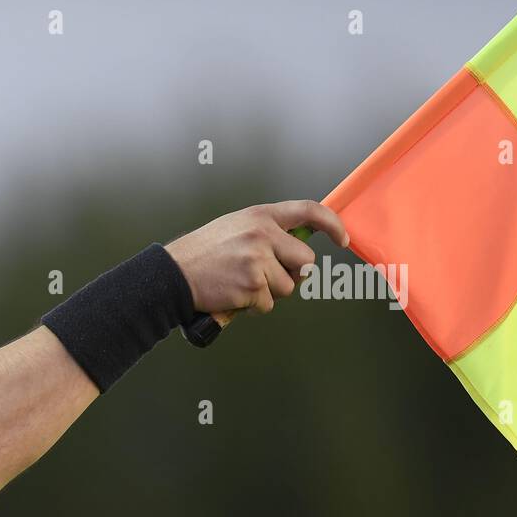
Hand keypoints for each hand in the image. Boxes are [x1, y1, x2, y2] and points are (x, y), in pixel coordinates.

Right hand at [164, 200, 348, 324]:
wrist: (173, 274)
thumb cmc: (203, 253)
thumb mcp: (236, 227)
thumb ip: (267, 231)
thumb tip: (297, 244)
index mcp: (260, 216)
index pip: (309, 211)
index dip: (332, 224)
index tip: (342, 238)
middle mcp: (263, 234)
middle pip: (305, 260)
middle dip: (293, 273)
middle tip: (267, 276)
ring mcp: (258, 260)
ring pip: (288, 286)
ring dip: (269, 292)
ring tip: (242, 284)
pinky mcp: (251, 285)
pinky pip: (268, 303)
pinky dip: (253, 305)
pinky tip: (234, 294)